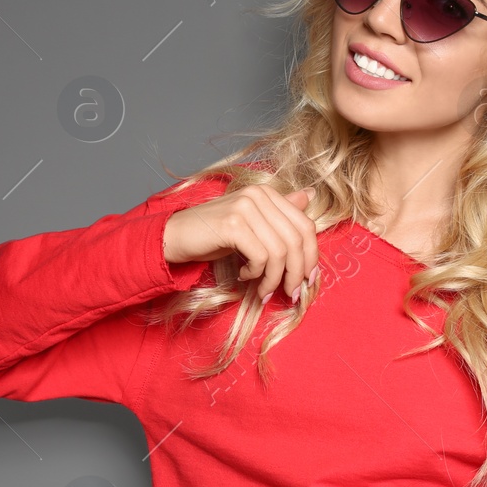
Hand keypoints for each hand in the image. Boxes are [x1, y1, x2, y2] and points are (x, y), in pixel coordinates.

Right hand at [163, 184, 318, 301]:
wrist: (174, 236)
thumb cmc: (214, 235)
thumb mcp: (251, 225)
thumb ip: (279, 212)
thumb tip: (311, 195)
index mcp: (267, 193)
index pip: (305, 225)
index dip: (312, 256)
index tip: (308, 280)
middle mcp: (258, 195)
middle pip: (297, 239)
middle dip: (297, 273)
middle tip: (291, 294)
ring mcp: (245, 207)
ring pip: (280, 252)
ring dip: (274, 279)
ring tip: (262, 291)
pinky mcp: (233, 224)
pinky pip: (260, 257)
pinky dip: (255, 274)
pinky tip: (243, 276)